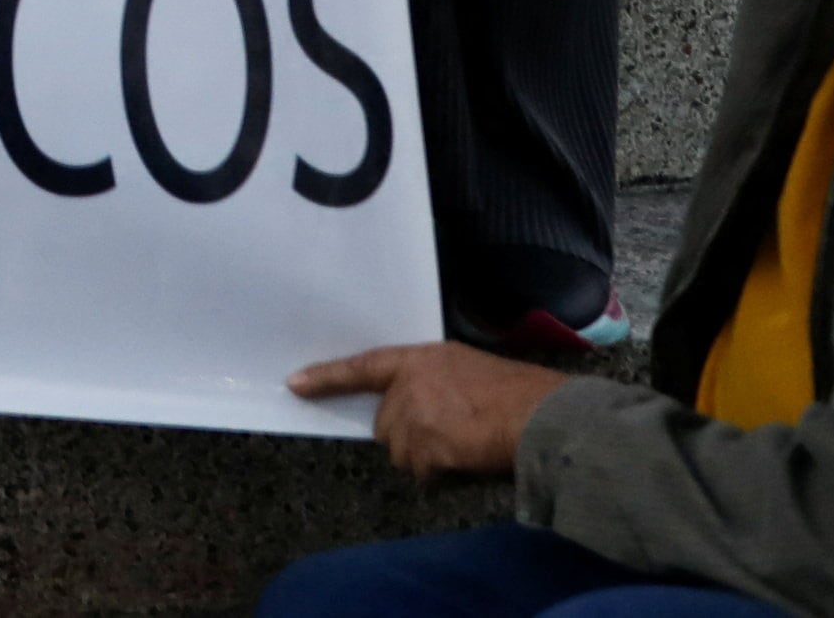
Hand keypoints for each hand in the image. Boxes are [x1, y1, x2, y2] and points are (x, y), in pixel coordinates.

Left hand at [288, 340, 569, 480]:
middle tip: (448, 432)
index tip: (294, 384)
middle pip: (384, 424)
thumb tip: (419, 406)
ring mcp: (414, 416)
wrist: (539, 414)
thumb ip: (432, 381)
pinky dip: (440, 474)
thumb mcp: (466, 368)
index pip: (363, 366)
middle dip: (409, 435)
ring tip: (462, 444)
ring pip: (401, 453)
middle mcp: (409, 385)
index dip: (327, 377)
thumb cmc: (516, 392)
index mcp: (419, 359)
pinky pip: (421, 472)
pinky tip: (465, 459)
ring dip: (426, 458)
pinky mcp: (424, 446)